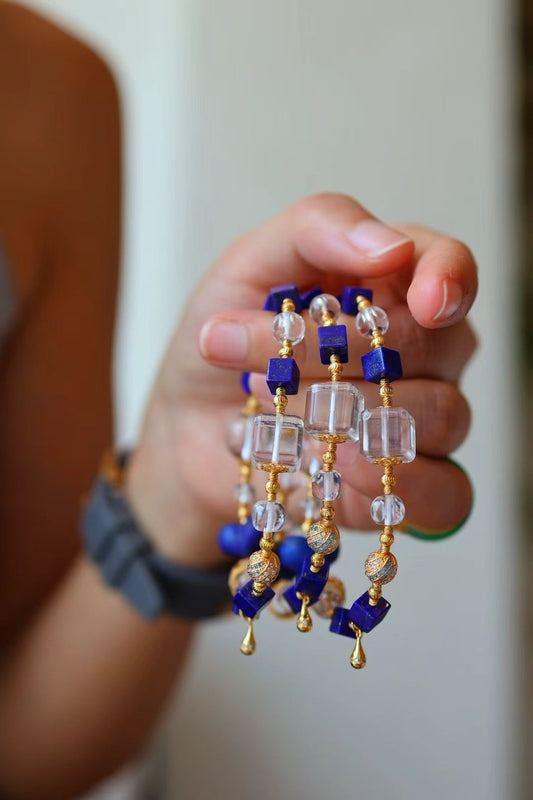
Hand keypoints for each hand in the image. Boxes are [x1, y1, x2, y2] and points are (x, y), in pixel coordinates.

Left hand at [125, 194, 476, 566]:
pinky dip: (388, 484)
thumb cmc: (223, 339)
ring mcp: (420, 420)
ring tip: (277, 419)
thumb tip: (390, 246)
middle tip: (266, 371)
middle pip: (434, 346)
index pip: (449, 267)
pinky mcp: (404, 484)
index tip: (424, 302)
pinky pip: (444, 493)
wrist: (188, 427)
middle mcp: (420, 351)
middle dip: (340, 356)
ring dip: (347, 418)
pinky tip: (334, 471)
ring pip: (441, 416)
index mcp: (390, 284)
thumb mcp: (247, 265)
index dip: (449, 279)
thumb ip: (317, 230)